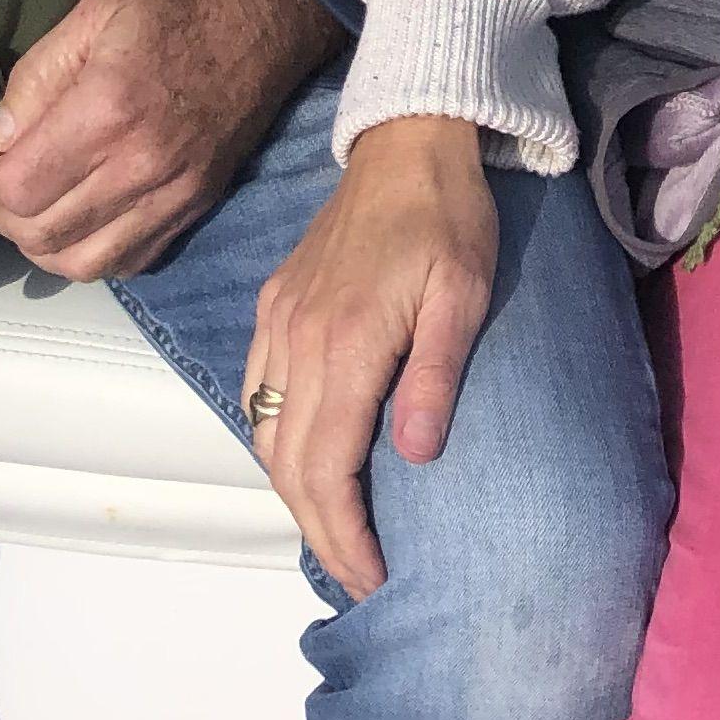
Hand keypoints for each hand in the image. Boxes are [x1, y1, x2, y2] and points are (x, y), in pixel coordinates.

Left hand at [0, 0, 342, 284]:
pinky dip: (95, 252)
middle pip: (40, 235)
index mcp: (108, 108)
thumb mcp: (96, 9)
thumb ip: (37, 75)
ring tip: (44, 201)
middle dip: (7, 214)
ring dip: (46, 241)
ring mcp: (174, 193)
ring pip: (80, 264)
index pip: (16, 191)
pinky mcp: (197, 205)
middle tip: (10, 177)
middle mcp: (141, 165)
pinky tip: (88, 213)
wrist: (271, 9)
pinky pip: (129, 263)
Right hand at [241, 115, 501, 599]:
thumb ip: (437, 374)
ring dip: (294, 494)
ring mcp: (278, 321)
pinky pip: (255, 390)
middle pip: (288, 466)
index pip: (327, 468)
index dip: (346, 535)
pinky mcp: (273, 304)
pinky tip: (307, 461)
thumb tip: (415, 456)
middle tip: (359, 576)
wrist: (407, 141)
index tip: (376, 578)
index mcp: (345, 343)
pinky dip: (274, 443)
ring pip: (264, 434)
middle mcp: (298, 340)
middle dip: (321, 533)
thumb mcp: (463, 293)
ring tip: (338, 532)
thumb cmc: (448, 218)